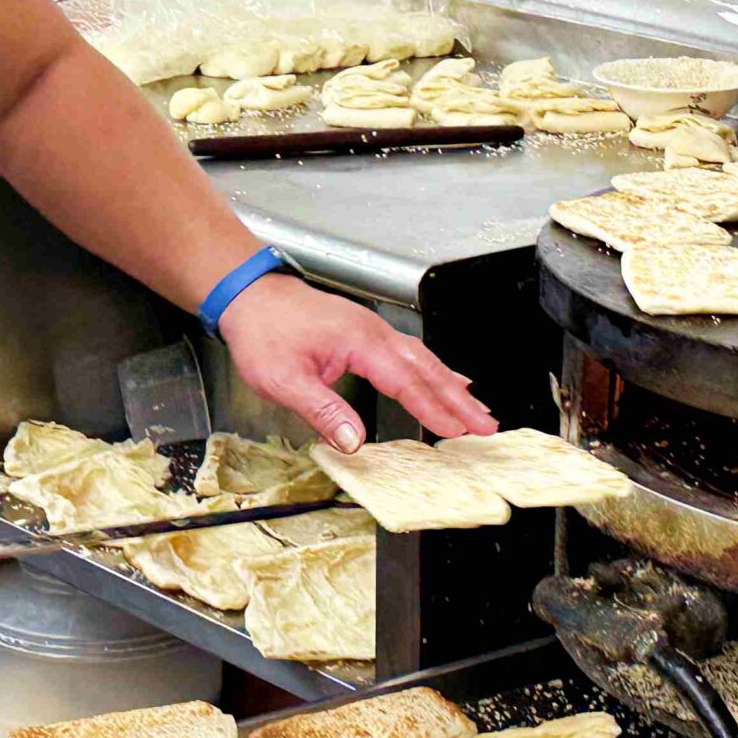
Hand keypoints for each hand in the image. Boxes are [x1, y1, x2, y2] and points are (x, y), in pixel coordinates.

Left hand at [219, 275, 497, 450]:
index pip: (407, 382)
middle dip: (459, 399)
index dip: (435, 409)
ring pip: (424, 359)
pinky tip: (445, 378)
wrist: (250, 295)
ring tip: (478, 408)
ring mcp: (373, 331)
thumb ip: (323, 410)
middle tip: (487, 425)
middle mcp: (374, 333)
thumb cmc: (264, 331)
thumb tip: (353, 442)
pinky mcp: (366, 333)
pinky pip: (411, 352)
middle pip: (427, 369)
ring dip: (452, 386)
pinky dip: (434, 369)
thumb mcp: (284, 379)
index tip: (460, 430)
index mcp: (360, 343)